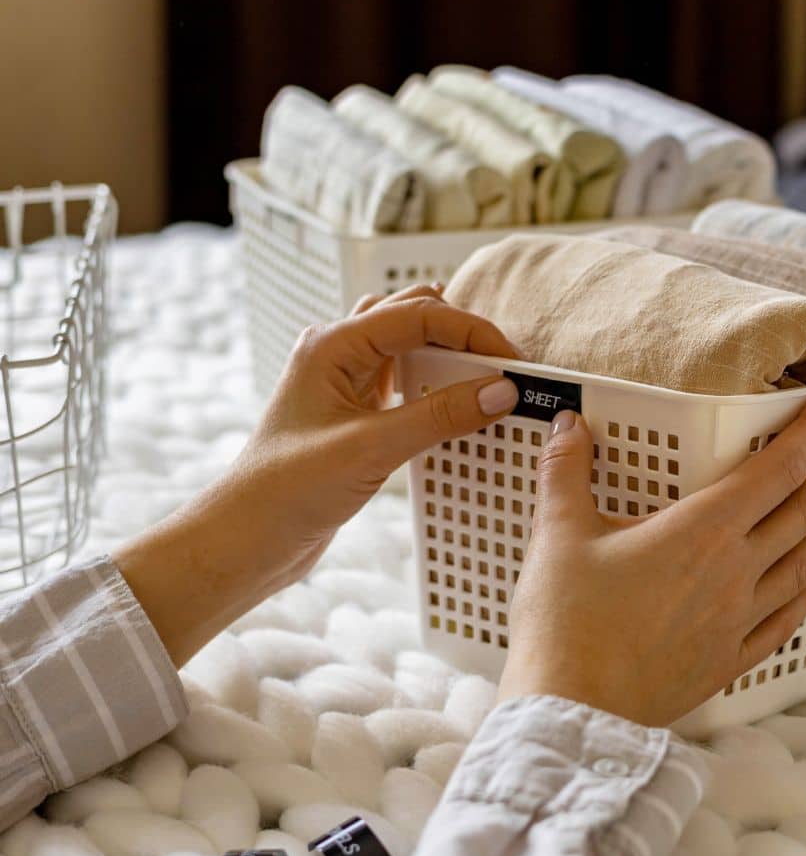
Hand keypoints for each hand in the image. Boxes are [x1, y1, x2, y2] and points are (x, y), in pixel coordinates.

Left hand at [116, 286, 522, 663]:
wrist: (244, 541)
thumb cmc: (287, 491)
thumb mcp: (372, 450)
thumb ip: (440, 416)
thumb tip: (501, 390)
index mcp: (332, 345)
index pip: (419, 314)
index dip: (472, 331)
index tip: (512, 362)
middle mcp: (336, 353)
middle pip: (414, 316)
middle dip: (463, 335)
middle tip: (504, 370)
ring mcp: (343, 383)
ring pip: (409, 346)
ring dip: (448, 357)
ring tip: (485, 383)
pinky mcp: (352, 414)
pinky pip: (403, 382)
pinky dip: (435, 387)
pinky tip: (457, 411)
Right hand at [499, 393, 805, 726]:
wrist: (571, 710)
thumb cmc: (565, 623)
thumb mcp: (558, 534)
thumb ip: (567, 471)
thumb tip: (569, 425)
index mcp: (703, 531)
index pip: (776, 469)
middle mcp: (734, 572)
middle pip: (803, 511)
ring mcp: (737, 621)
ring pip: (803, 564)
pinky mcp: (727, 661)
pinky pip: (784, 621)